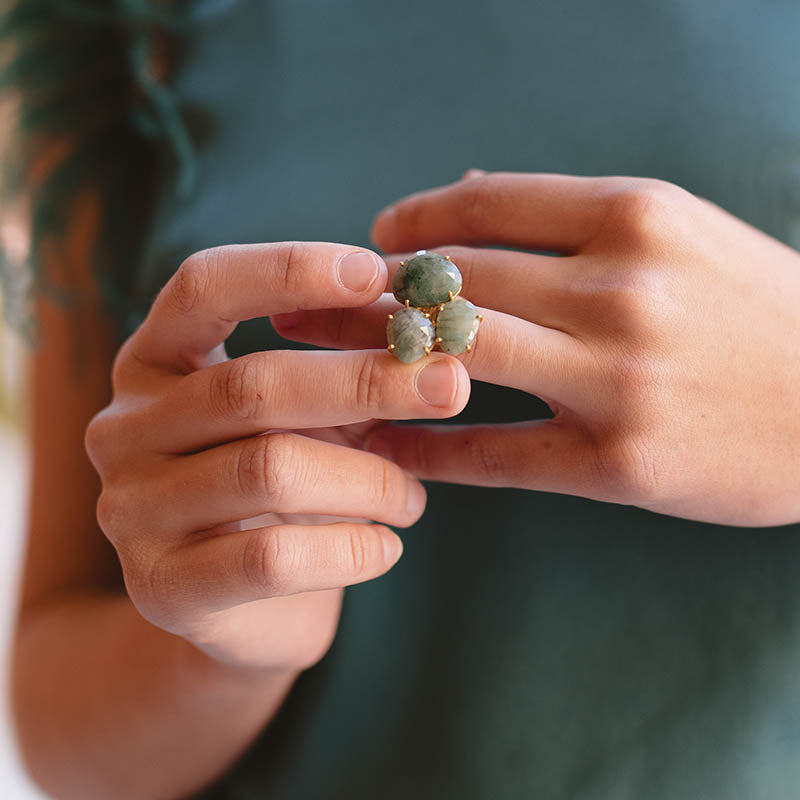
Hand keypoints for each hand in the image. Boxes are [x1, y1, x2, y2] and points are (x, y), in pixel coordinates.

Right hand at [85, 242, 468, 672]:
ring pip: (270, 470)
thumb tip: (439, 336)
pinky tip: (388, 548)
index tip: (376, 273)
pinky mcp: (164, 589)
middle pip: (251, 384)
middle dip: (365, 381)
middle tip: (450, 384)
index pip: (202, 286)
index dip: (288, 270)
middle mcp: (125, 427)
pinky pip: (273, 560)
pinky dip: (351, 549)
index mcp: (154, 361)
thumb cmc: (287, 484)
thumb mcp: (311, 415)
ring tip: (412, 497)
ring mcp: (133, 510)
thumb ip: (350, 370)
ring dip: (370, 480)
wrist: (244, 606)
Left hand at [276, 173, 799, 526]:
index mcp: (634, 217)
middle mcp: (619, 290)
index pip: (482, 205)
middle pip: (452, 281)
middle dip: (362, 296)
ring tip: (319, 372)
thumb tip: (469, 194)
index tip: (371, 245)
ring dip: (373, 364)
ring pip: (458, 359)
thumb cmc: (756, 310)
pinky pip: (493, 454)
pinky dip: (422, 450)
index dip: (409, 223)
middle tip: (306, 311)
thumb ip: (573, 212)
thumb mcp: (681, 230)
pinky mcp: (617, 464)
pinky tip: (375, 448)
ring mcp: (617, 380)